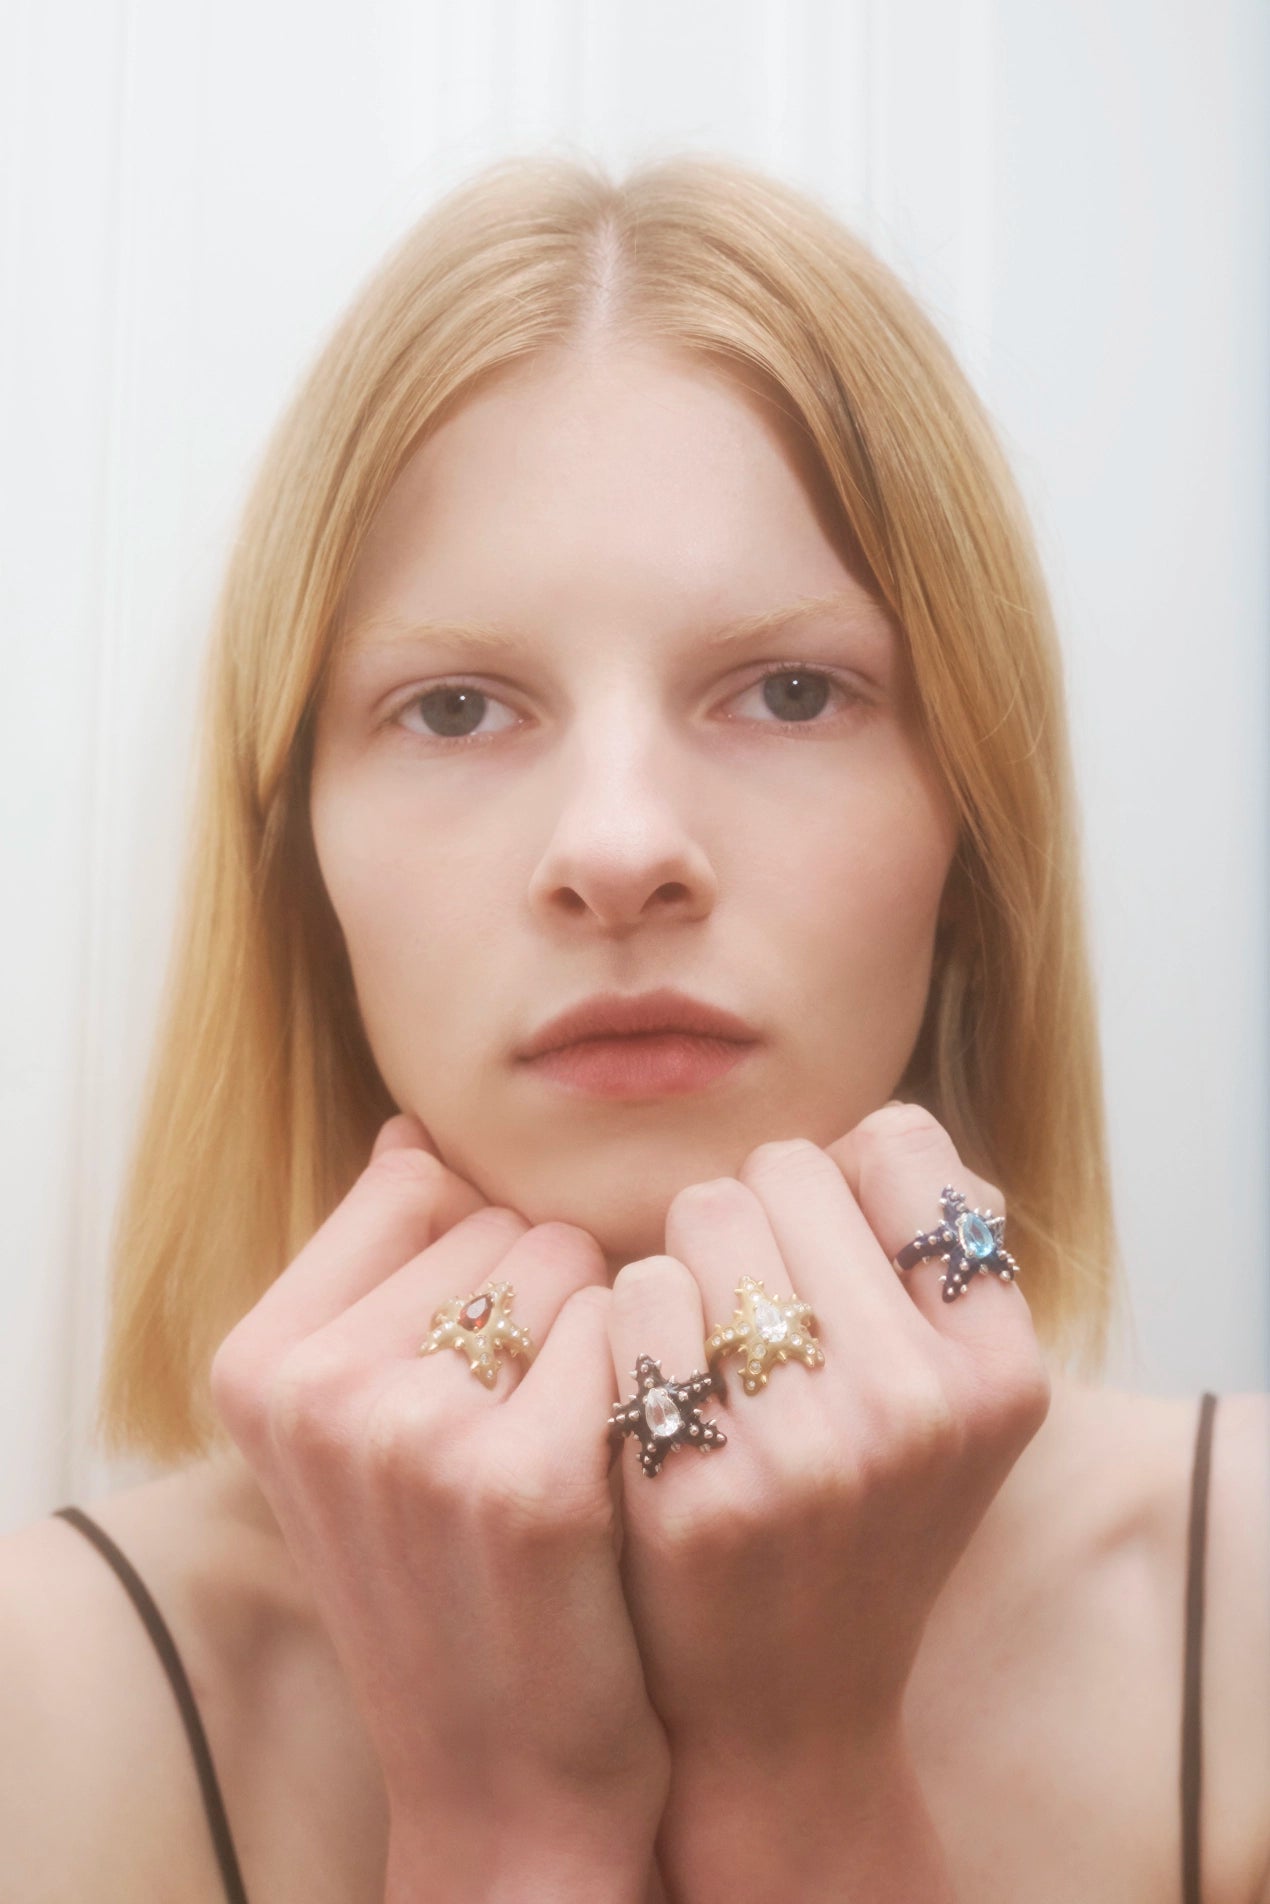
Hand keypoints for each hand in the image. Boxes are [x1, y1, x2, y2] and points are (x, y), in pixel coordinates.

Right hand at [208, 1113, 669, 1895]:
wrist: (503, 1777)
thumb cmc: (446, 1578)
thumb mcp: (359, 1431)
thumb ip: (377, 1277)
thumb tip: (412, 1134)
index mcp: (261, 1362)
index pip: (417, 1188)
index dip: (485, 1258)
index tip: (489, 1354)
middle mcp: (319, 1389)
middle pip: (502, 1224)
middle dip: (544, 1300)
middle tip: (531, 1422)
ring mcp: (414, 1433)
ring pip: (573, 1262)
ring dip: (602, 1334)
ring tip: (573, 1446)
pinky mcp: (523, 1478)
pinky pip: (627, 1329)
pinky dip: (649, 1381)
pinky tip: (624, 1469)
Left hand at [605, 1102, 1050, 1814]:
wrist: (788, 1712)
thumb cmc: (861, 1515)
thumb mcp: (952, 1400)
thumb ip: (932, 1256)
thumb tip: (870, 1134)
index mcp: (998, 1368)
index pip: (898, 1143)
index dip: (841, 1184)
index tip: (825, 1253)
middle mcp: (916, 1401)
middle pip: (782, 1168)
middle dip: (750, 1219)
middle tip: (748, 1310)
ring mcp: (806, 1446)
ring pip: (703, 1213)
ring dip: (687, 1264)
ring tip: (705, 1354)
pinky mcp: (697, 1485)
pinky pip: (637, 1296)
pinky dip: (630, 1327)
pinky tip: (653, 1397)